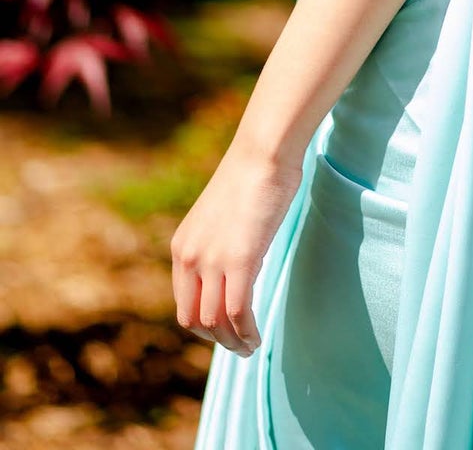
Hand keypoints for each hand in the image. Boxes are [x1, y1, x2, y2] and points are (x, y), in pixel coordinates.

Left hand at [171, 143, 302, 357]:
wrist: (262, 153)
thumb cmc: (251, 177)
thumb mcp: (222, 218)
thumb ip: (220, 246)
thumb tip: (236, 271)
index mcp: (182, 247)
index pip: (183, 304)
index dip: (203, 325)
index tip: (224, 330)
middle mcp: (190, 258)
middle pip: (193, 320)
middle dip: (215, 339)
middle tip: (237, 345)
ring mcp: (213, 261)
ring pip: (215, 323)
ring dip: (232, 342)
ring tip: (250, 347)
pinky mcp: (240, 261)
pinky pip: (238, 313)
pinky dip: (247, 333)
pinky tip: (257, 338)